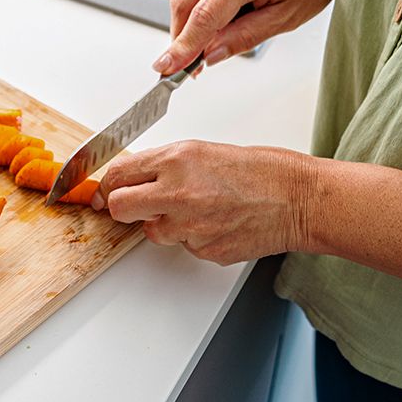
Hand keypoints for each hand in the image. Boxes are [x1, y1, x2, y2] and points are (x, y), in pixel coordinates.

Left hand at [93, 141, 319, 265]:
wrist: (297, 199)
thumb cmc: (260, 171)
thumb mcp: (202, 151)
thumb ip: (164, 164)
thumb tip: (134, 176)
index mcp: (176, 160)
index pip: (119, 174)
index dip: (108, 185)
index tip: (105, 191)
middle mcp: (177, 192)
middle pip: (120, 207)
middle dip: (123, 207)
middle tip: (136, 205)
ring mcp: (190, 226)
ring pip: (152, 232)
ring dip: (164, 224)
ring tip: (197, 210)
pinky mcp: (204, 250)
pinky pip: (183, 246)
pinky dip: (193, 238)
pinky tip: (216, 223)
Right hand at [154, 0, 345, 75]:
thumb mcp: (286, 19)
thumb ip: (244, 37)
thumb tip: (210, 56)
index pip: (204, 16)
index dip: (183, 46)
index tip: (166, 67)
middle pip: (183, 3)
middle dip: (179, 38)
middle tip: (184, 68)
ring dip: (190, 25)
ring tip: (210, 47)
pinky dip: (201, 10)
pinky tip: (223, 21)